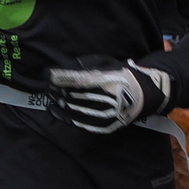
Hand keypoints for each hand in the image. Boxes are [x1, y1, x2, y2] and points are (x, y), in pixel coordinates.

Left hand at [46, 57, 171, 135]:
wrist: (143, 96)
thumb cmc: (122, 75)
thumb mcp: (106, 63)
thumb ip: (84, 65)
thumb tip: (62, 69)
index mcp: (104, 81)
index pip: (73, 79)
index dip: (56, 78)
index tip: (46, 74)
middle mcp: (102, 98)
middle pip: (71, 94)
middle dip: (56, 89)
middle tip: (46, 86)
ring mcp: (102, 114)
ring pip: (72, 109)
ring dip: (57, 102)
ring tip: (49, 96)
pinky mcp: (102, 125)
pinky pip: (78, 122)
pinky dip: (63, 116)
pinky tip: (54, 109)